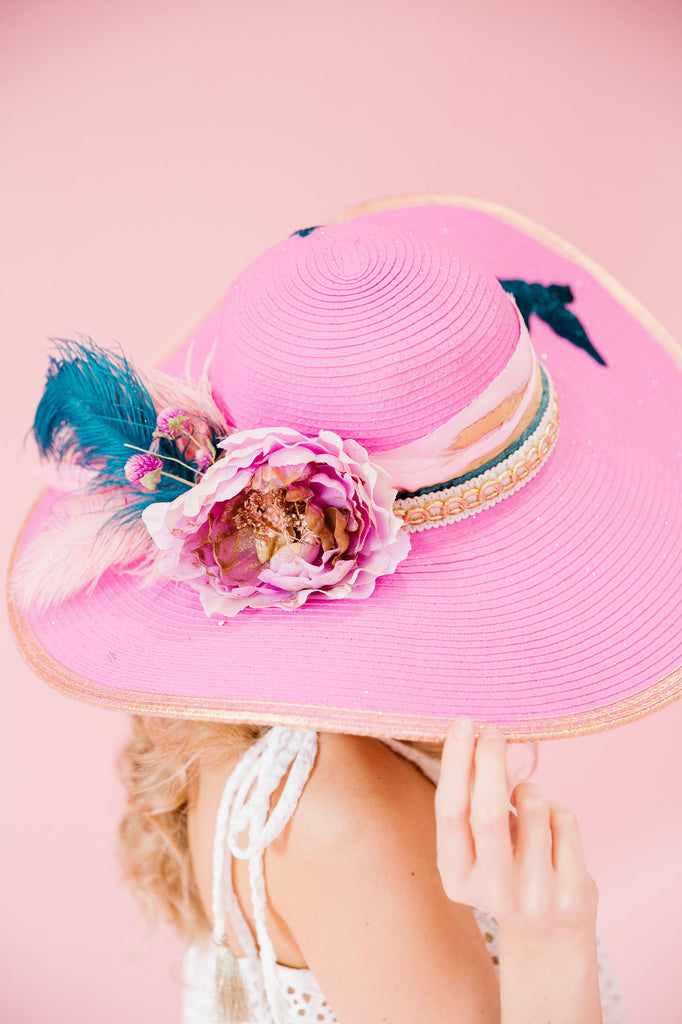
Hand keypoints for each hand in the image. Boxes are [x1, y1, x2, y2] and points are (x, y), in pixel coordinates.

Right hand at [435, 718, 597, 940]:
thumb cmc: (504, 869)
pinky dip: (555, 810)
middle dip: (490, 760)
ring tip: (526, 803)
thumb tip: (476, 736)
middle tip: (493, 730)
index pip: (450, 811)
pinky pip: (565, 818)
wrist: (548, 932)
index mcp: (456, 878)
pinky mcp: (571, 892)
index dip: (456, 762)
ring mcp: (535, 896)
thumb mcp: (475, 848)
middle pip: (488, 811)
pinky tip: (550, 831)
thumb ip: (470, 804)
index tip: (464, 724)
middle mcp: (493, 893)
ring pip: (534, 806)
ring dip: (529, 788)